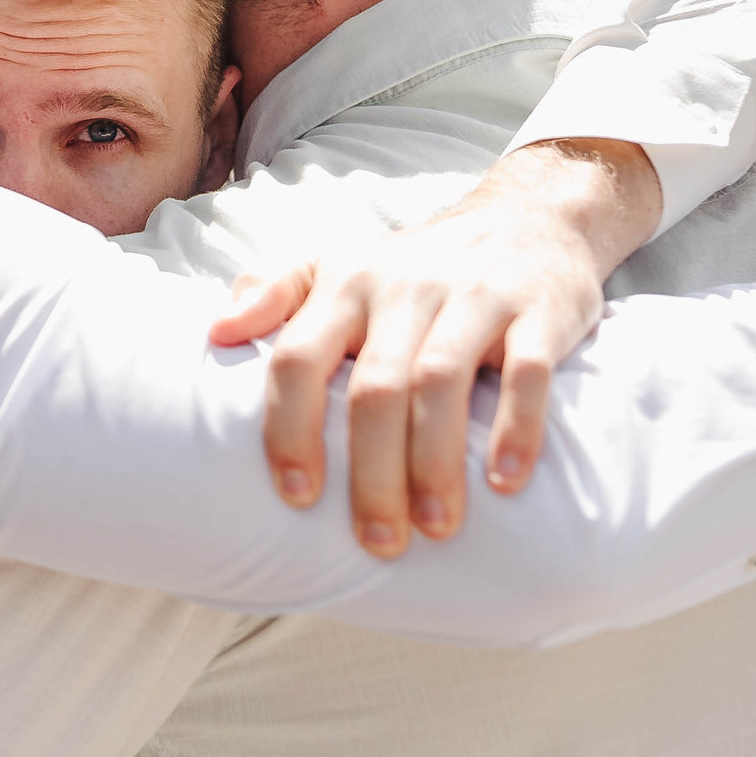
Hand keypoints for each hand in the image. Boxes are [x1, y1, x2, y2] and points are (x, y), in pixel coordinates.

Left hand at [212, 137, 660, 557]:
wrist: (533, 215)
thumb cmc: (418, 265)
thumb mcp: (341, 263)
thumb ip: (275, 293)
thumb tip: (215, 332)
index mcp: (346, 284)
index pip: (299, 358)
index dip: (289, 428)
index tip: (296, 497)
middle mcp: (404, 287)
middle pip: (374, 387)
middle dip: (371, 472)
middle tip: (377, 541)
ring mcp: (474, 297)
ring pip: (440, 381)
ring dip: (435, 462)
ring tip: (434, 527)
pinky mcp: (540, 311)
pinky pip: (526, 371)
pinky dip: (517, 428)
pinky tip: (505, 483)